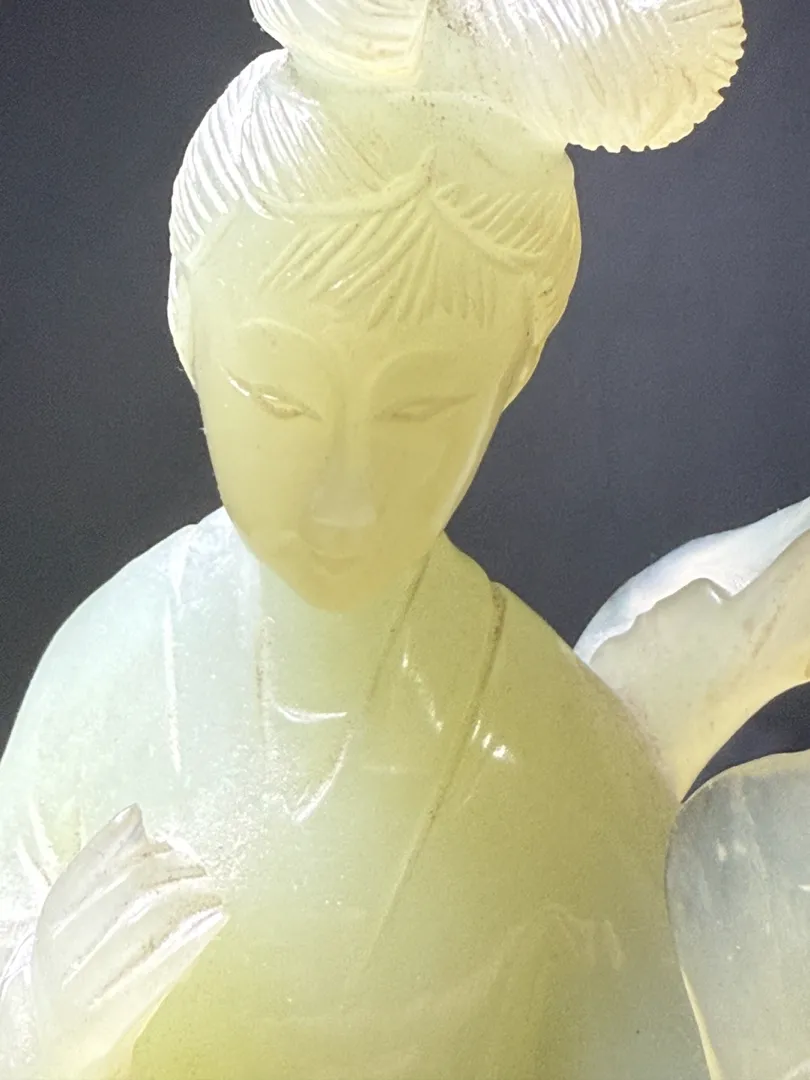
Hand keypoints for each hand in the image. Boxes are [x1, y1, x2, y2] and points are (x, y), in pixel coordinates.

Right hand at [30, 806, 225, 1078]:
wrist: (58, 1054)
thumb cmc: (86, 973)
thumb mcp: (88, 923)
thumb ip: (109, 875)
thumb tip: (134, 816)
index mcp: (52, 920)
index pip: (88, 868)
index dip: (128, 846)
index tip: (166, 838)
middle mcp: (58, 951)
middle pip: (122, 889)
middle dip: (170, 867)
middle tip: (200, 865)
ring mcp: (78, 988)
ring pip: (140, 923)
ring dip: (186, 896)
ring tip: (213, 889)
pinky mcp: (104, 1021)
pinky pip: (154, 972)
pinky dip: (191, 940)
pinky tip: (217, 919)